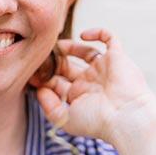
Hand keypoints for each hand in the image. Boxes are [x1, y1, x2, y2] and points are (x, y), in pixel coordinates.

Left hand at [34, 29, 155, 144]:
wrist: (125, 116)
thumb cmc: (97, 121)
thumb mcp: (65, 119)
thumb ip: (49, 106)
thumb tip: (39, 90)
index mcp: (79, 97)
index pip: (57, 82)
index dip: (43, 76)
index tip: (30, 72)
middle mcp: (90, 82)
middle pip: (67, 66)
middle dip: (53, 61)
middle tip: (40, 55)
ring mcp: (103, 68)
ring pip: (85, 51)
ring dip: (70, 46)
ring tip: (56, 44)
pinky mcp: (117, 57)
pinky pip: (109, 38)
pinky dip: (97, 33)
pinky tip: (83, 35)